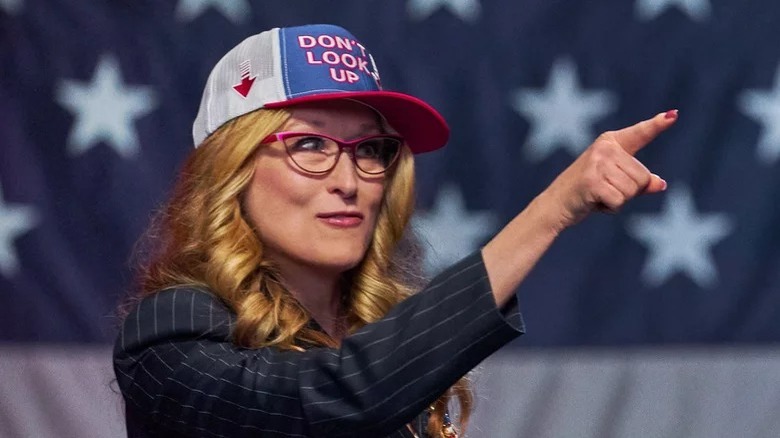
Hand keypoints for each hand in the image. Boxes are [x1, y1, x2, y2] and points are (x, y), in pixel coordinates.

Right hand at [541, 110, 677, 230]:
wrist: (555, 205)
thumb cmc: (586, 193)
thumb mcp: (614, 183)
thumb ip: (639, 182)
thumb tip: (660, 184)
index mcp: (610, 143)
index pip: (639, 133)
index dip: (657, 125)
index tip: (673, 115)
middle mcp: (604, 148)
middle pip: (642, 177)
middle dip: (629, 192)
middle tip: (605, 191)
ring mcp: (597, 163)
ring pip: (632, 190)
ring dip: (619, 200)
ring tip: (598, 196)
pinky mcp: (592, 181)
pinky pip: (619, 200)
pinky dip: (610, 208)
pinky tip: (594, 202)